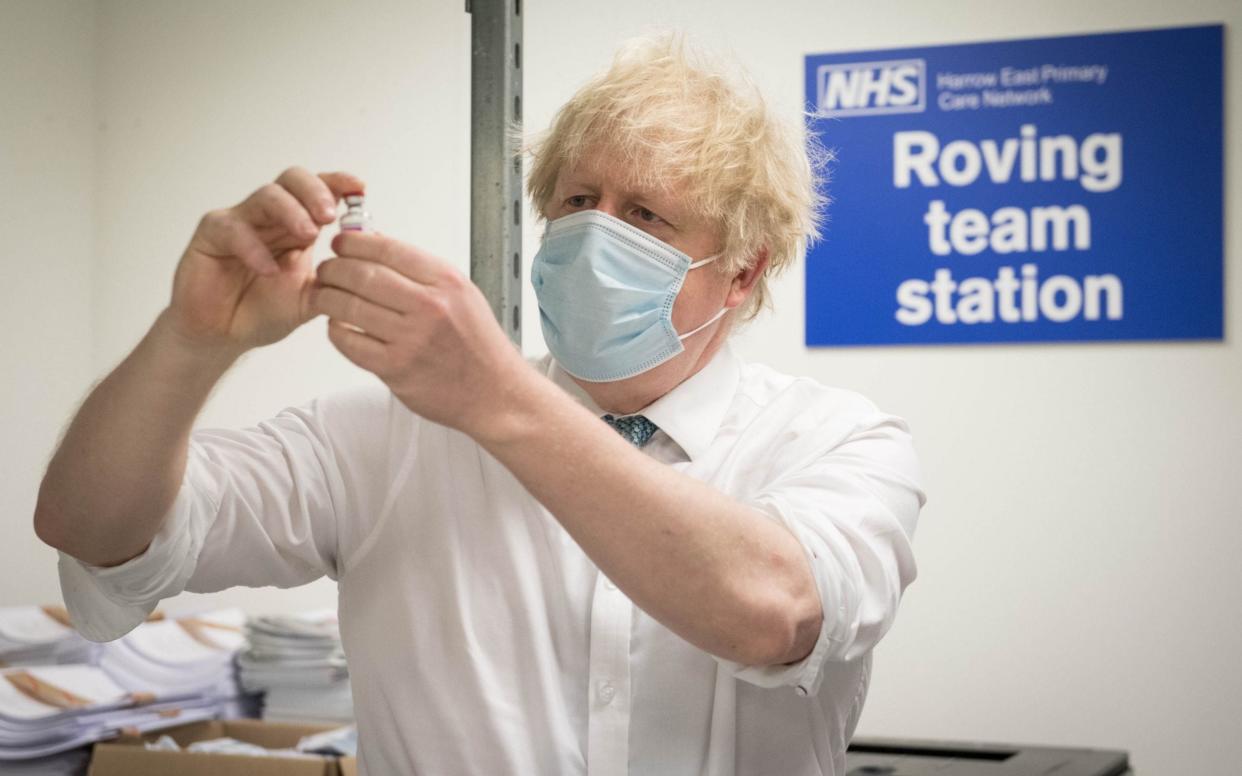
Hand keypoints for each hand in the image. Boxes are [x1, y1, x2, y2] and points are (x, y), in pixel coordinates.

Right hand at [164, 167, 365, 354]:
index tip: (360, 188)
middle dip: (315, 192)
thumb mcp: (311, 299)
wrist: (224, 336)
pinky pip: (233, 229)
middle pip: (292, 181)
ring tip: (308, 234)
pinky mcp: (212, 234)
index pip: (319, 191)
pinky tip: (269, 269)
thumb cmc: (264, 311)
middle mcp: (270, 217)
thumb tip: (370, 263)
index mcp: (298, 226)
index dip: (338, 184)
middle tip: (330, 215)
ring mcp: (241, 221)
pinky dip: (254, 247)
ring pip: (267, 196)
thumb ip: (336, 281)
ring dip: (291, 211)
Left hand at [309, 232, 529, 433]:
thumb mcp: (462, 295)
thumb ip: (422, 272)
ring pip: (349, 306)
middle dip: (334, 268)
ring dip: (327, 297)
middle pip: (363, 274)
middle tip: (326, 269)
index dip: (354, 243)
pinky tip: (337, 325)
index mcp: (446, 283)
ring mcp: (411, 339)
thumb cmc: (478, 345)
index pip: (388, 249)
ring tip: (324, 295)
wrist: (494, 393)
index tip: (340, 244)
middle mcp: (429, 307)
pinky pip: (349, 342)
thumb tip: (377, 246)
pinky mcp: (395, 369)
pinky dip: (335, 330)